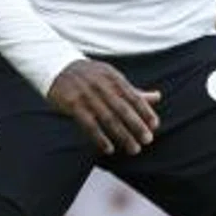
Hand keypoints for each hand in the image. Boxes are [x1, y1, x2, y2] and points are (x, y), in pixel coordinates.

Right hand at [47, 59, 161, 154]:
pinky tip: (109, 149)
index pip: (134, 96)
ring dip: (122, 136)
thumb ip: (133, 90)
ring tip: (134, 149)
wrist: (56, 67)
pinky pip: (89, 125)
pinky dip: (100, 138)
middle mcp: (102, 86)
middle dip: (137, 125)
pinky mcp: (73, 104)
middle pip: (123, 109)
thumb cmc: (90, 75)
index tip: (155, 125)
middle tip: (148, 140)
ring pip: (108, 119)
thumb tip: (158, 97)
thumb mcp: (112, 77)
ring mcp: (87, 95)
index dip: (145, 111)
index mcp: (114, 78)